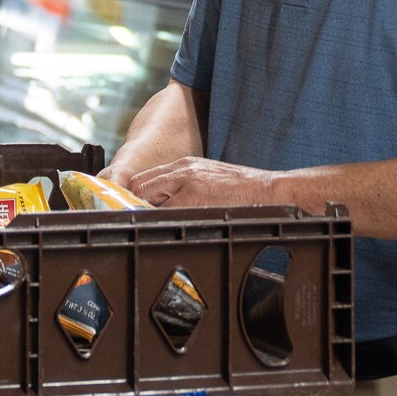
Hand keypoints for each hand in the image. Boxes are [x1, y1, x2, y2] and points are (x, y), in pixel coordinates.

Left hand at [120, 155, 303, 211]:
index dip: (135, 194)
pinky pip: (164, 210)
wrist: (269, 190)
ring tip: (136, 227)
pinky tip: (153, 230)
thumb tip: (165, 206)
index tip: (129, 208)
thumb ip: (186, 187)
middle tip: (127, 221)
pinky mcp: (195, 197)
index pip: (148, 177)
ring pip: (147, 194)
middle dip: (131, 202)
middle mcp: (183, 169)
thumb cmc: (243, 190)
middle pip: (140, 183)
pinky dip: (154, 219)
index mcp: (186, 165)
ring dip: (140, 210)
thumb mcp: (210, 179)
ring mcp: (188, 182)